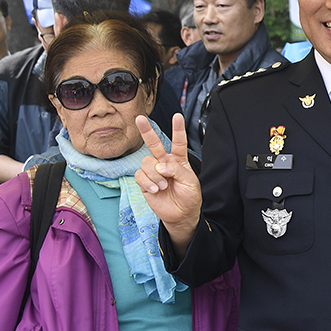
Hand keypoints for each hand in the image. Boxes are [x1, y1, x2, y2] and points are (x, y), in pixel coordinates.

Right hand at [134, 114, 201, 247]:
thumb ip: (177, 170)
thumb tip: (160, 165)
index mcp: (178, 159)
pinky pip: (140, 175)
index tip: (177, 116)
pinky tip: (155, 189)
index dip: (178, 129)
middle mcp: (164, 162)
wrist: (181, 214)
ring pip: (147, 162)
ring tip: (163, 185)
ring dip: (155, 174)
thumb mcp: (190, 182)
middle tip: (140, 118)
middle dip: (146, 131)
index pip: (178, 142)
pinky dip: (148, 182)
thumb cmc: (189, 196)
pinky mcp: (144, 182)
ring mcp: (153, 172)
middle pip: (154, 144)